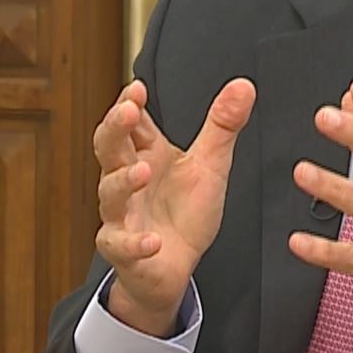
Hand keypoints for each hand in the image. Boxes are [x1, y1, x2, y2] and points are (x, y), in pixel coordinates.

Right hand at [93, 77, 255, 335]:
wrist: (174, 268)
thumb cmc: (184, 213)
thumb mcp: (210, 165)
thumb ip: (222, 126)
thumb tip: (243, 85)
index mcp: (145, 153)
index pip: (131, 122)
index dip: (130, 104)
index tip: (137, 88)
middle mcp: (126, 179)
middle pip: (109, 147)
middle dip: (115, 127)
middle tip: (128, 111)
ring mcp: (121, 214)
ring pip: (111, 193)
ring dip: (124, 181)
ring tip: (143, 170)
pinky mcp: (123, 250)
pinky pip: (122, 245)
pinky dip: (135, 243)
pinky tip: (152, 241)